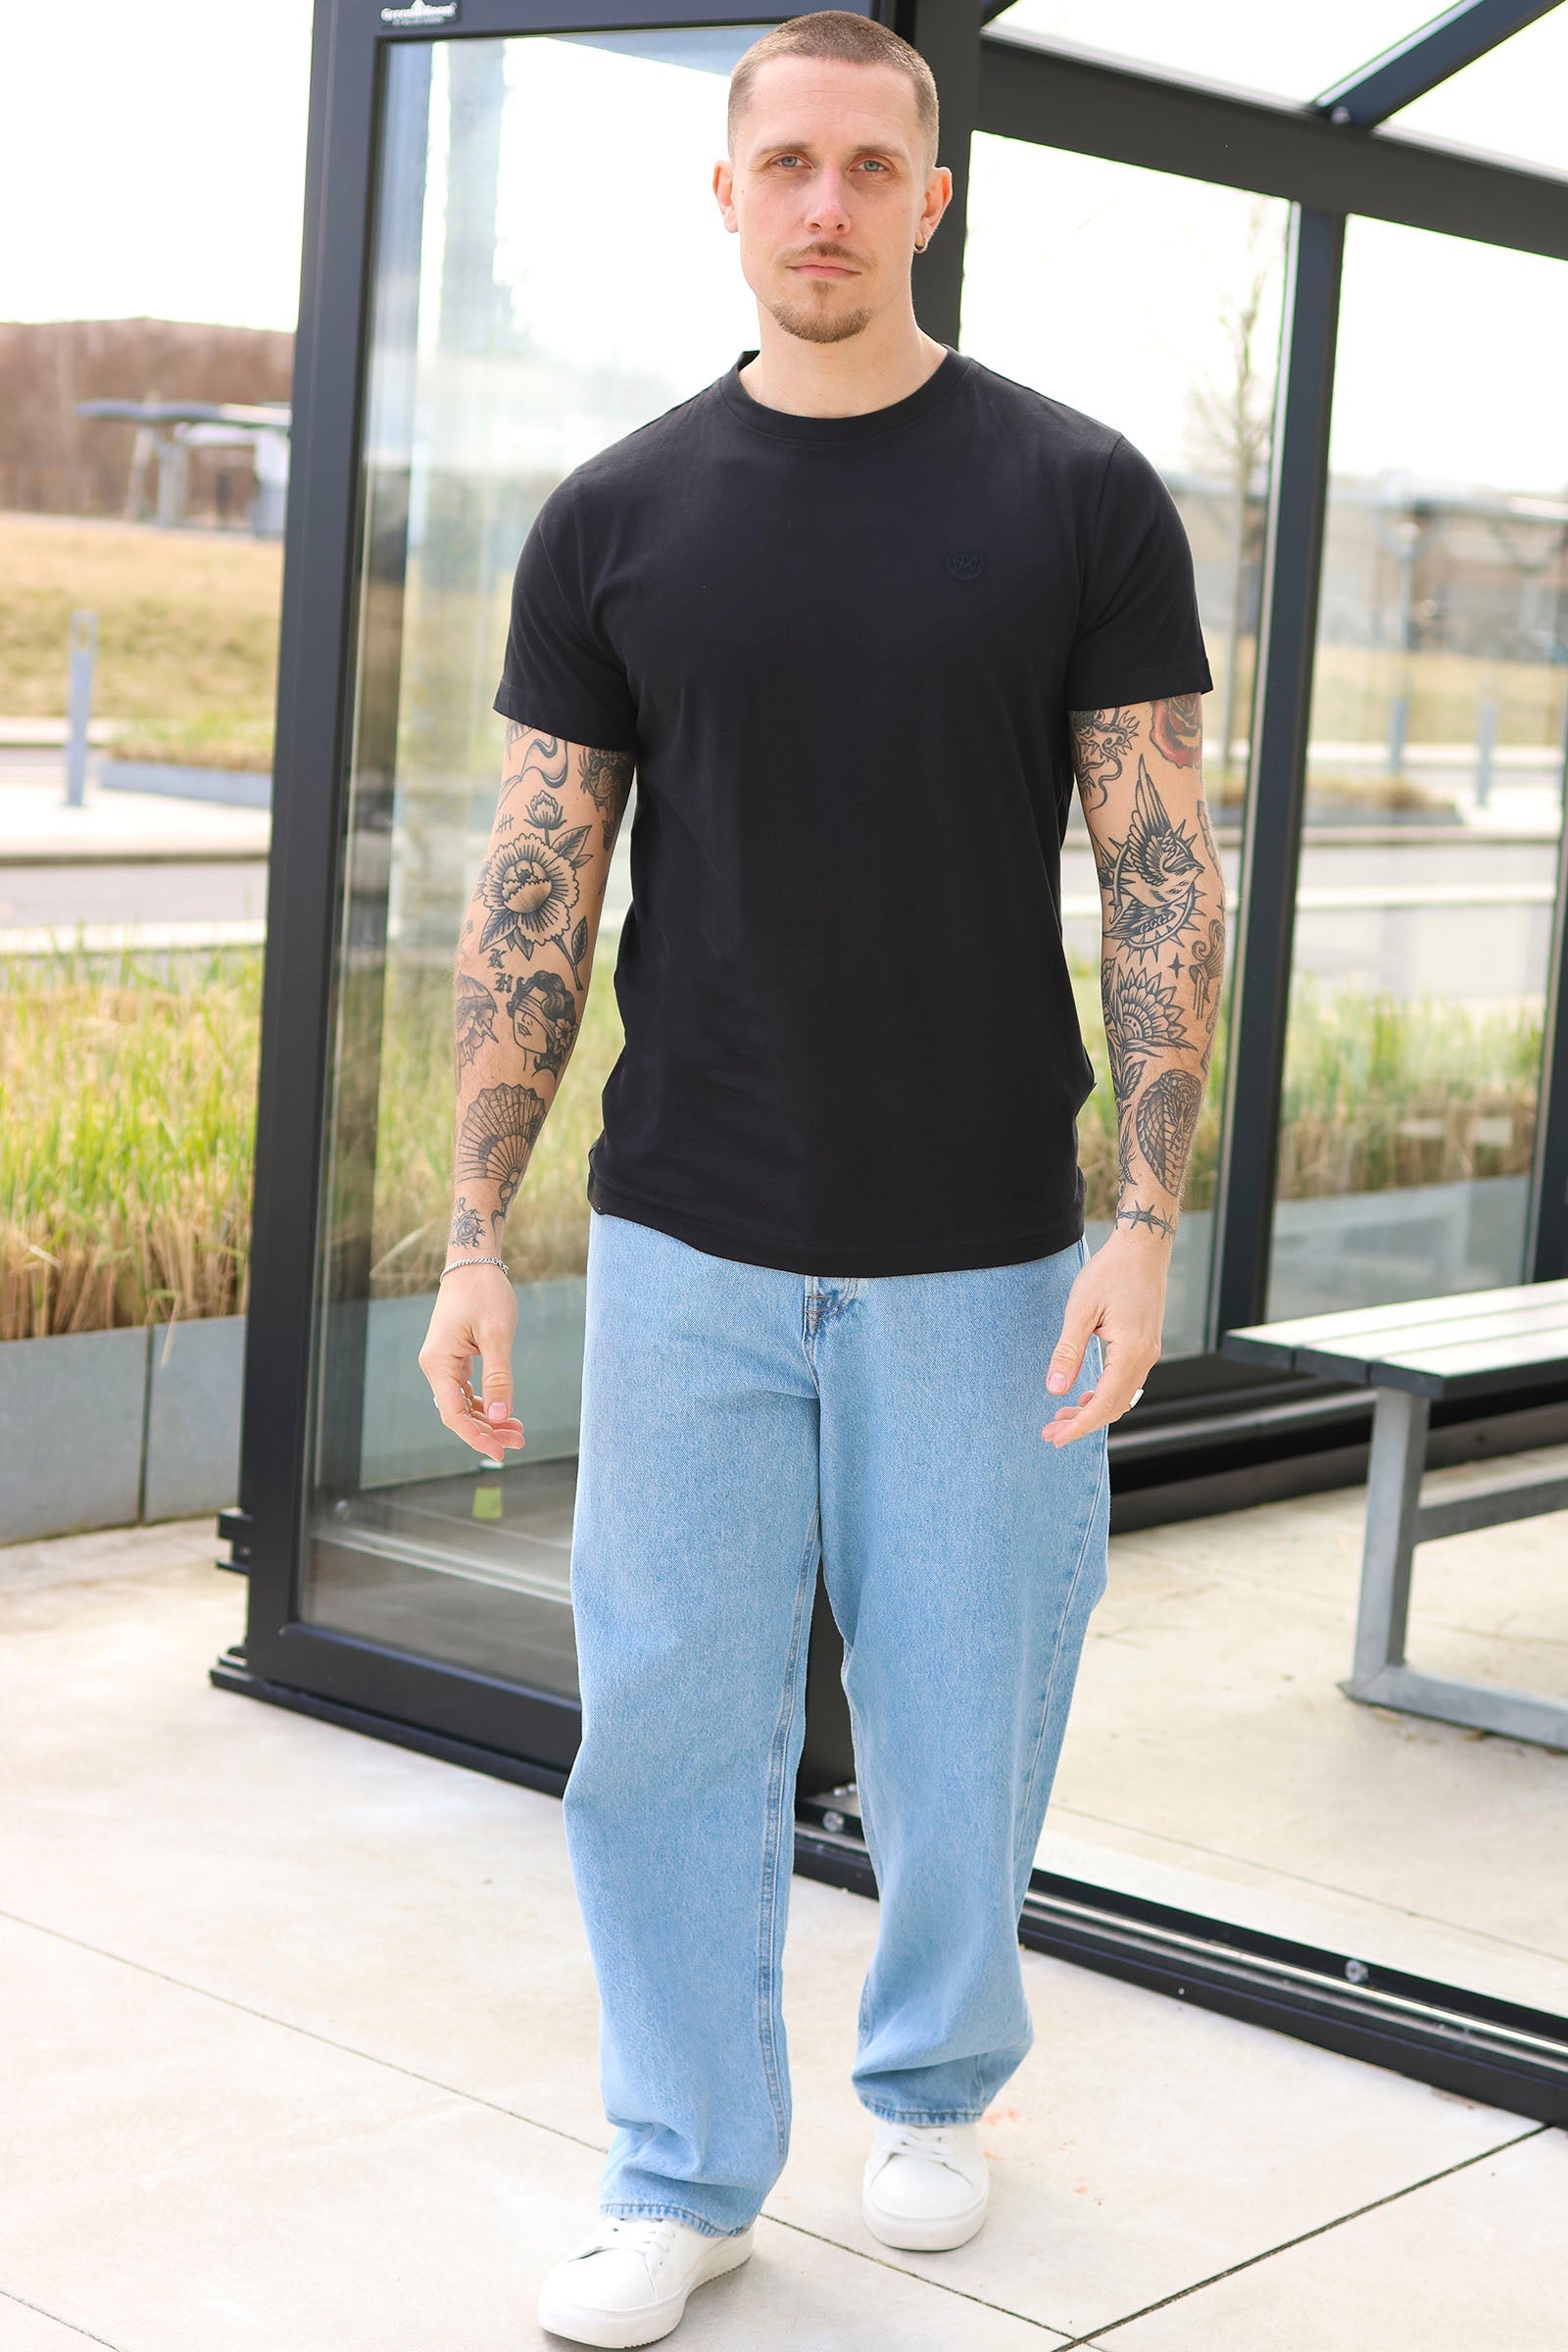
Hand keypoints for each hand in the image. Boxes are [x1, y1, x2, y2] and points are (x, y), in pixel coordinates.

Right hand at [418, 1264, 525, 1462]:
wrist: (473, 1264)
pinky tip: (506, 1412)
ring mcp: (443, 1363)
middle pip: (459, 1413)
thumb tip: (501, 1414)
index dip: (476, 1437)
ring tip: (518, 1430)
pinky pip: (466, 1391)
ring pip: (464, 1404)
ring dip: (489, 1419)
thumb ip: (499, 1376)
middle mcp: (435, 1367)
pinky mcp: (453, 1358)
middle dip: (488, 1430)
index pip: (454, 1414)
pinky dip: (486, 1403)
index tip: (500, 1452)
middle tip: (520, 1441)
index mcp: (439, 1363)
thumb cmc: (485, 1293)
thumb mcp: (497, 1334)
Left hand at [1041, 1228, 1166, 1446]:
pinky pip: (1126, 1382)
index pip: (1104, 1403)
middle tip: (1051, 1433)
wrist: (1142, 1248)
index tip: (1056, 1438)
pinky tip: (1084, 1395)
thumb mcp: (1081, 1311)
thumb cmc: (1111, 1272)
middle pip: (1115, 1407)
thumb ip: (1067, 1352)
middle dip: (1082, 1424)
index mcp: (1131, 1352)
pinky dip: (1105, 1395)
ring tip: (1062, 1417)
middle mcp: (1146, 1357)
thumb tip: (1055, 1389)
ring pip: (1122, 1397)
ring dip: (1093, 1411)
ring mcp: (1149, 1352)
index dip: (1079, 1426)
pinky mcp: (1145, 1345)